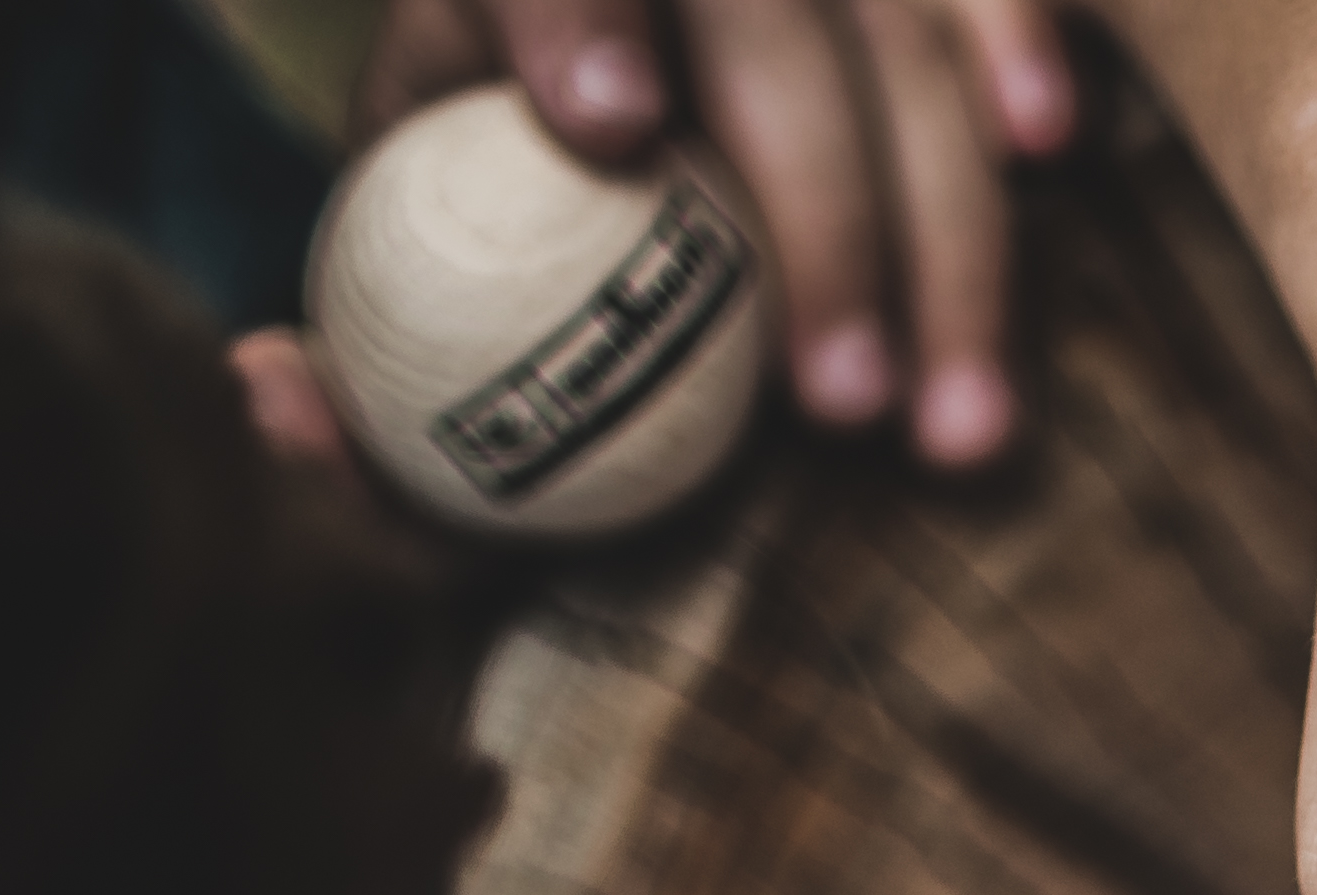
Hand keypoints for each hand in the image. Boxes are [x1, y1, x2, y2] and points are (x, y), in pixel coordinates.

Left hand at [358, 0, 1079, 465]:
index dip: (577, 14)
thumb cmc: (487, 180)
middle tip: (836, 411)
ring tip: (960, 431)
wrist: (596, 37)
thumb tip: (262, 390)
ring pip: (900, 32)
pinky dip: (1026, 44)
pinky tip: (1054, 151)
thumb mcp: (390, 237)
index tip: (608, 130)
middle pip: (763, 23)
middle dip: (817, 214)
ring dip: (947, 230)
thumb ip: (332, 345)